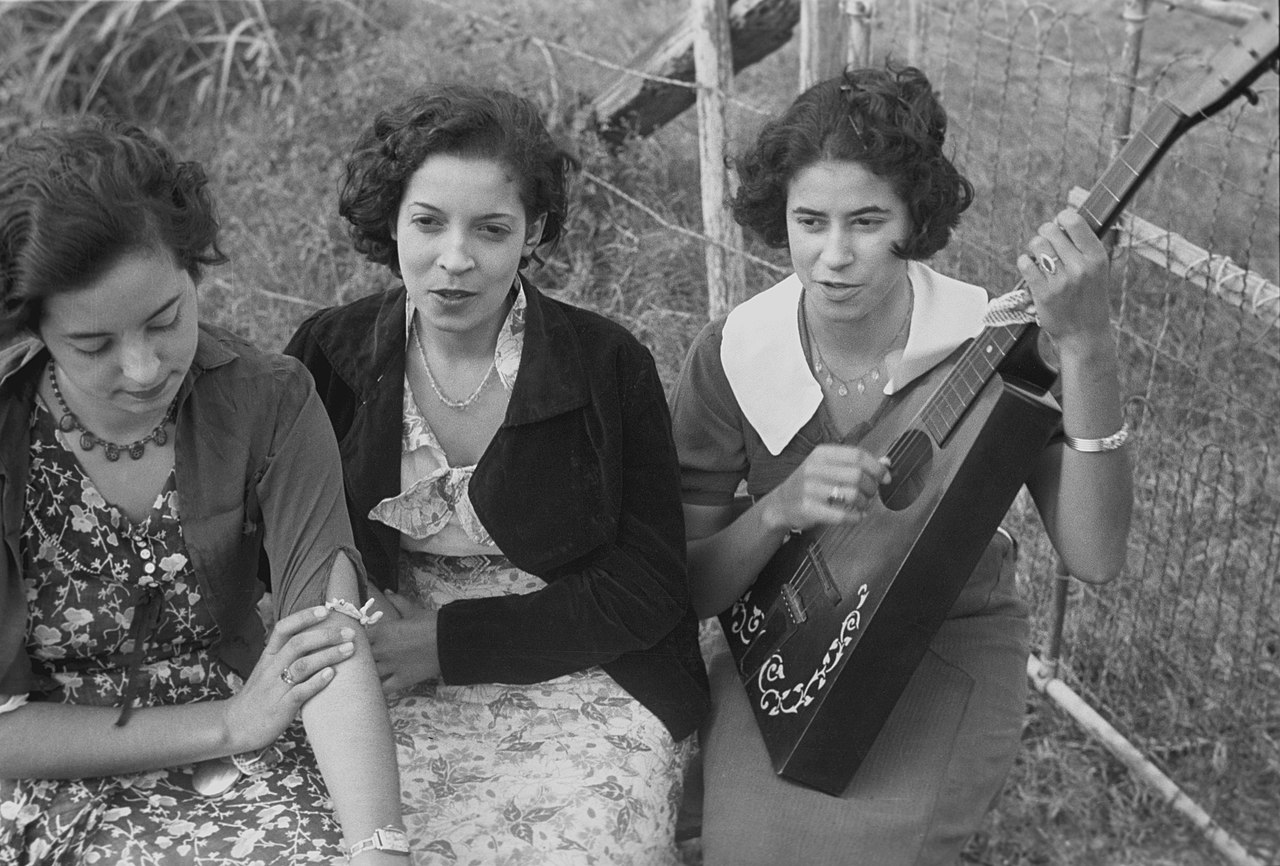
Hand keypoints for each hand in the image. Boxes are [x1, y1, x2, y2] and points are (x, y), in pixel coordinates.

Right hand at [221, 606, 355, 751]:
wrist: (236, 726)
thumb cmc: (260, 695)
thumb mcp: (269, 669)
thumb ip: (288, 654)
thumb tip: (319, 637)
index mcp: (268, 655)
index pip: (284, 628)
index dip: (305, 617)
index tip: (327, 610)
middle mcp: (271, 668)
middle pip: (298, 644)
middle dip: (326, 635)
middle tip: (351, 632)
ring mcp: (276, 687)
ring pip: (302, 665)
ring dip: (328, 655)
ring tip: (350, 649)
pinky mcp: (281, 707)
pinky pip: (299, 692)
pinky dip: (316, 682)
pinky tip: (332, 674)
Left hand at [366, 589, 440, 692]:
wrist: (449, 640)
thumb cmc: (431, 623)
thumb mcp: (413, 610)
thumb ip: (397, 601)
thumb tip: (387, 591)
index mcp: (382, 631)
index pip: (359, 638)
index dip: (358, 640)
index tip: (360, 641)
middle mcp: (382, 650)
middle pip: (361, 657)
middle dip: (361, 657)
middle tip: (362, 657)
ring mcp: (390, 667)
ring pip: (368, 674)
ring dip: (367, 673)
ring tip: (366, 674)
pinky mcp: (401, 680)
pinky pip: (383, 689)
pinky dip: (379, 690)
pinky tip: (376, 689)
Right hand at [760, 443, 890, 534]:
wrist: (780, 504)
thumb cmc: (809, 484)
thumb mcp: (827, 467)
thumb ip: (855, 464)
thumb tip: (885, 462)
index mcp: (821, 454)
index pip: (857, 455)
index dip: (876, 467)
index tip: (885, 477)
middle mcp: (814, 468)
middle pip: (858, 475)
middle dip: (872, 487)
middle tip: (871, 493)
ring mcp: (810, 489)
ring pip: (852, 495)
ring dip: (864, 503)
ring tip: (862, 505)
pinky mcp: (809, 509)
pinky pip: (841, 515)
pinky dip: (855, 518)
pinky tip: (856, 516)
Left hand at [1017, 209, 1113, 349]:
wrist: (1085, 334)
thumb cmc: (1090, 297)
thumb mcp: (1100, 270)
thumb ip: (1085, 245)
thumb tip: (1064, 216)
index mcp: (1097, 257)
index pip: (1074, 221)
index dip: (1062, 218)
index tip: (1060, 226)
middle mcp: (1080, 267)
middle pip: (1050, 230)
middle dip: (1045, 234)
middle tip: (1048, 246)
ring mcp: (1061, 280)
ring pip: (1036, 244)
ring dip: (1035, 249)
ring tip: (1041, 259)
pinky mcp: (1043, 292)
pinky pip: (1025, 263)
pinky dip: (1025, 263)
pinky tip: (1032, 269)